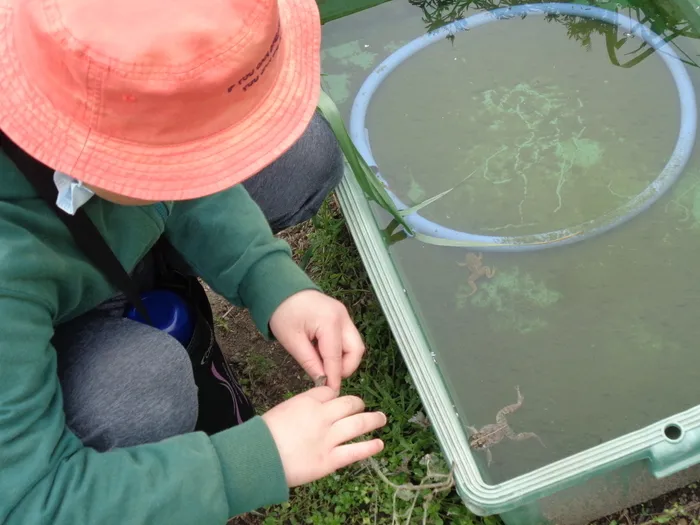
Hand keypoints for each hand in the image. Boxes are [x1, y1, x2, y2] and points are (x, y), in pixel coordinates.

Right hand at [262, 386, 385, 486]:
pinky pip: (356, 451)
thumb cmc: (263, 435)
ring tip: (381, 418)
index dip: (336, 395)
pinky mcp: (330, 460)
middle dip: (358, 404)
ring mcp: (329, 438)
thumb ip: (301, 408)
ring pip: (359, 423)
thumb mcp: (282, 410)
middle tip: (362, 406)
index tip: (338, 399)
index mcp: (308, 402)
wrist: (258, 457)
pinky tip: (379, 444)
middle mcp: (323, 416)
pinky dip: (370, 447)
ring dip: (373, 419)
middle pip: (350, 403)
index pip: (330, 392)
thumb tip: (312, 409)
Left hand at [269, 290, 364, 390]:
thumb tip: (323, 382)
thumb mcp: (292, 341)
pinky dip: (340, 350)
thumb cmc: (283, 313)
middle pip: (356, 350)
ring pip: (355, 345)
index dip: (335, 377)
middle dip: (346, 368)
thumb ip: (310, 363)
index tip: (332, 393)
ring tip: (323, 364)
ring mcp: (344, 315)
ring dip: (344, 359)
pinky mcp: (342, 316)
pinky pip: (348, 338)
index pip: (336, 357)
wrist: (281, 289)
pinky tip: (323, 354)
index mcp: (329, 322)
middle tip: (328, 376)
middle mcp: (342, 317)